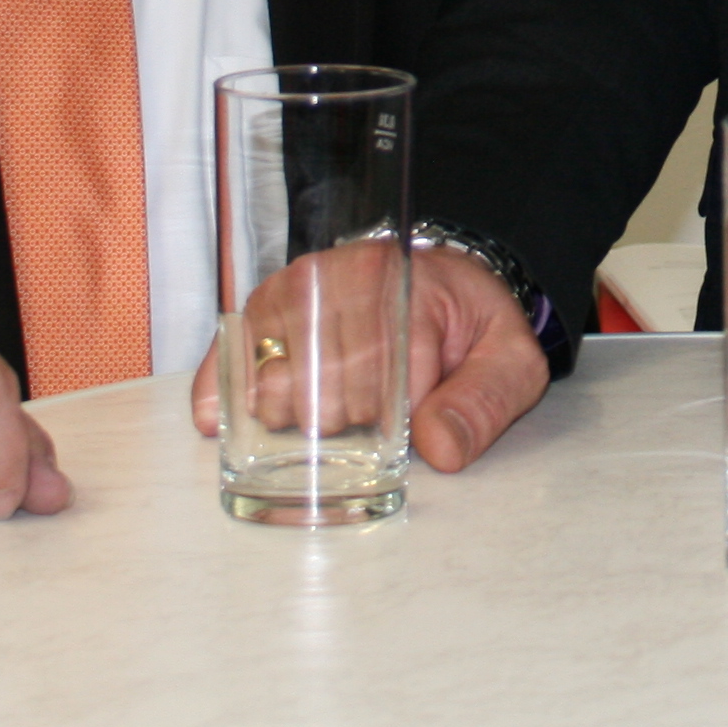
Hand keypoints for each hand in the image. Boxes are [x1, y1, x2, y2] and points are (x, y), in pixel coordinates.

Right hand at [186, 243, 546, 473]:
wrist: (442, 277)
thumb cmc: (469, 325)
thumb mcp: (509, 360)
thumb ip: (485, 403)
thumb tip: (440, 450)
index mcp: (411, 290)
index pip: (384, 383)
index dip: (396, 416)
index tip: (408, 417)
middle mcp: (346, 279)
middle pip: (322, 392)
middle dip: (347, 422)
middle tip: (369, 414)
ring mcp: (299, 288)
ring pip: (275, 384)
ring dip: (294, 416)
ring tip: (328, 409)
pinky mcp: (265, 304)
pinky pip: (232, 354)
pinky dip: (222, 390)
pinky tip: (217, 419)